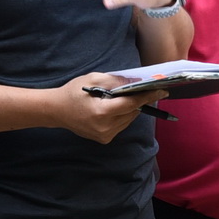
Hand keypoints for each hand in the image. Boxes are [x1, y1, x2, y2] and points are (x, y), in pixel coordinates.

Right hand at [49, 72, 164, 143]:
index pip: (131, 104)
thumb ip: (116, 81)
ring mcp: (105, 136)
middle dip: (137, 100)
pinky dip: (122, 116)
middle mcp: (105, 127)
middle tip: (139, 90)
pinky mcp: (104, 140)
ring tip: (119, 99)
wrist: (56, 110)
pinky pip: (122, 125)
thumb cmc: (73, 92)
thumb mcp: (93, 79)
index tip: (162, 91)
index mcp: (102, 112)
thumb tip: (137, 81)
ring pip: (129, 119)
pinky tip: (112, 109)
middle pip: (132, 112)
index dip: (148, 96)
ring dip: (129, 109)